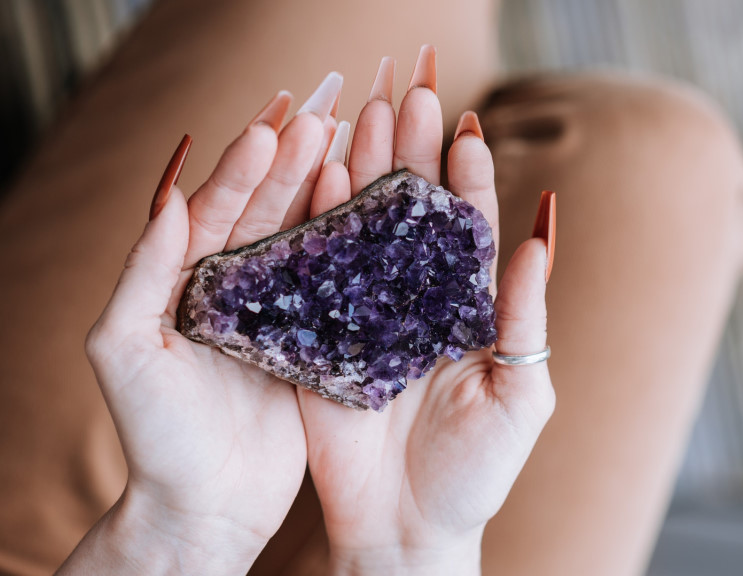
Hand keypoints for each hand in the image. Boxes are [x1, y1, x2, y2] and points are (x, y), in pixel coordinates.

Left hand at [62, 75, 345, 573]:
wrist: (205, 506)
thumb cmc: (155, 435)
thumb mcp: (123, 350)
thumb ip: (142, 274)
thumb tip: (167, 198)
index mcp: (185, 282)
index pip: (215, 209)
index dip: (242, 167)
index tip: (271, 126)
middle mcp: (233, 289)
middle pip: (265, 211)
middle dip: (291, 163)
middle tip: (323, 116)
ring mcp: (277, 313)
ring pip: (303, 237)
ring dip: (325, 191)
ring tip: (354, 145)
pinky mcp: (314, 343)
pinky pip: (334, 284)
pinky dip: (351, 247)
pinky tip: (374, 215)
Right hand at [298, 48, 555, 574]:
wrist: (407, 531)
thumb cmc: (476, 472)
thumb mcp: (521, 395)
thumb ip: (525, 317)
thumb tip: (541, 234)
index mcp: (467, 309)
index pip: (468, 229)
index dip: (466, 179)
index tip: (464, 131)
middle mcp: (414, 300)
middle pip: (411, 214)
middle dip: (410, 156)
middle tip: (407, 97)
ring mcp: (364, 314)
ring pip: (362, 230)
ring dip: (360, 173)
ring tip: (360, 116)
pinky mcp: (319, 338)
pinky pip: (314, 276)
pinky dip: (313, 226)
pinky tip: (314, 180)